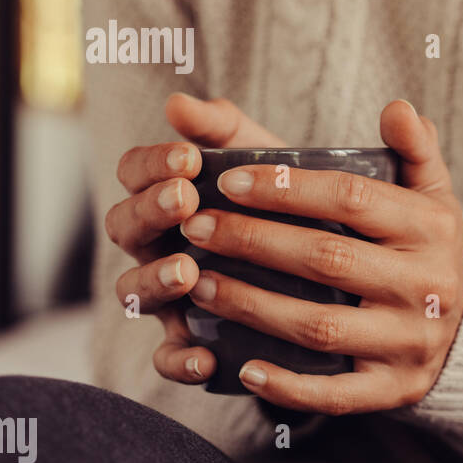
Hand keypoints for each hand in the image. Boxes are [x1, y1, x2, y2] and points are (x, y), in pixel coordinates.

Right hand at [106, 93, 285, 383]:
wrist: (338, 263)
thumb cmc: (292, 199)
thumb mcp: (271, 158)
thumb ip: (229, 128)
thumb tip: (181, 102)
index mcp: (168, 193)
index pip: (133, 171)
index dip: (151, 164)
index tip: (187, 157)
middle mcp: (157, 243)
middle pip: (124, 226)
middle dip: (150, 212)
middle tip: (185, 201)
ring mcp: (169, 294)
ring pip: (133, 290)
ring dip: (154, 280)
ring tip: (188, 270)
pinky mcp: (191, 341)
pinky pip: (168, 358)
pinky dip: (179, 360)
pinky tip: (207, 358)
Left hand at [178, 100, 462, 414]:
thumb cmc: (430, 249)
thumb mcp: (434, 195)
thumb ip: (415, 149)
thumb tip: (398, 107)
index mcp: (431, 228)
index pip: (351, 199)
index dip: (287, 189)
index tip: (228, 180)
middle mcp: (427, 285)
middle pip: (327, 259)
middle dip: (253, 241)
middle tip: (195, 227)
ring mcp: (411, 342)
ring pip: (320, 326)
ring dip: (253, 306)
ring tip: (199, 284)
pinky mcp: (397, 389)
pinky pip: (336, 395)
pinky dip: (288, 386)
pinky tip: (244, 368)